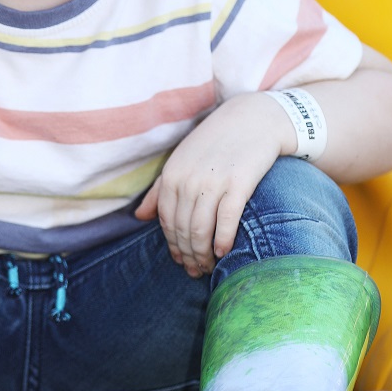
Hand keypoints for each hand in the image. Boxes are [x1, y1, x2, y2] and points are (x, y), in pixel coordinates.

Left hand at [134, 94, 290, 276]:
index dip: (172, 245)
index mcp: (171, 175)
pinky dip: (223, 240)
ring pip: (201, 229)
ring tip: (208, 266)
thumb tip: (139, 217)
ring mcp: (213, 182)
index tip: (180, 260)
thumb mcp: (180, 161)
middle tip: (195, 271)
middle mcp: (188, 180)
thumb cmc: (214, 143)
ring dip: (203, 254)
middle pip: (183, 229)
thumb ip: (158, 190)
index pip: (166, 221)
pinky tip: (223, 252)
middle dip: (188, 255)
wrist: (252, 119)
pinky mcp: (239, 183)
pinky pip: (226, 220)